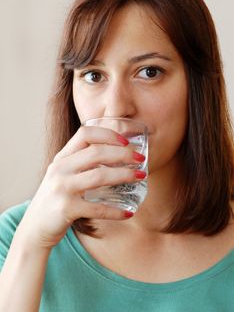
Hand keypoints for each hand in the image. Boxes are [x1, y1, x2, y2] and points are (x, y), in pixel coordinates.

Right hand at [17, 126, 145, 249]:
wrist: (35, 227)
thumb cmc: (56, 198)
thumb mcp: (64, 174)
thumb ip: (81, 162)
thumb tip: (117, 155)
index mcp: (62, 157)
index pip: (85, 134)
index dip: (108, 134)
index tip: (126, 141)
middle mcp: (60, 169)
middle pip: (97, 152)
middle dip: (124, 154)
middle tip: (141, 159)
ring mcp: (62, 188)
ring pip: (99, 176)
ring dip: (124, 175)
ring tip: (141, 177)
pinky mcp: (66, 209)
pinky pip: (97, 208)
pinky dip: (115, 211)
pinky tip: (128, 212)